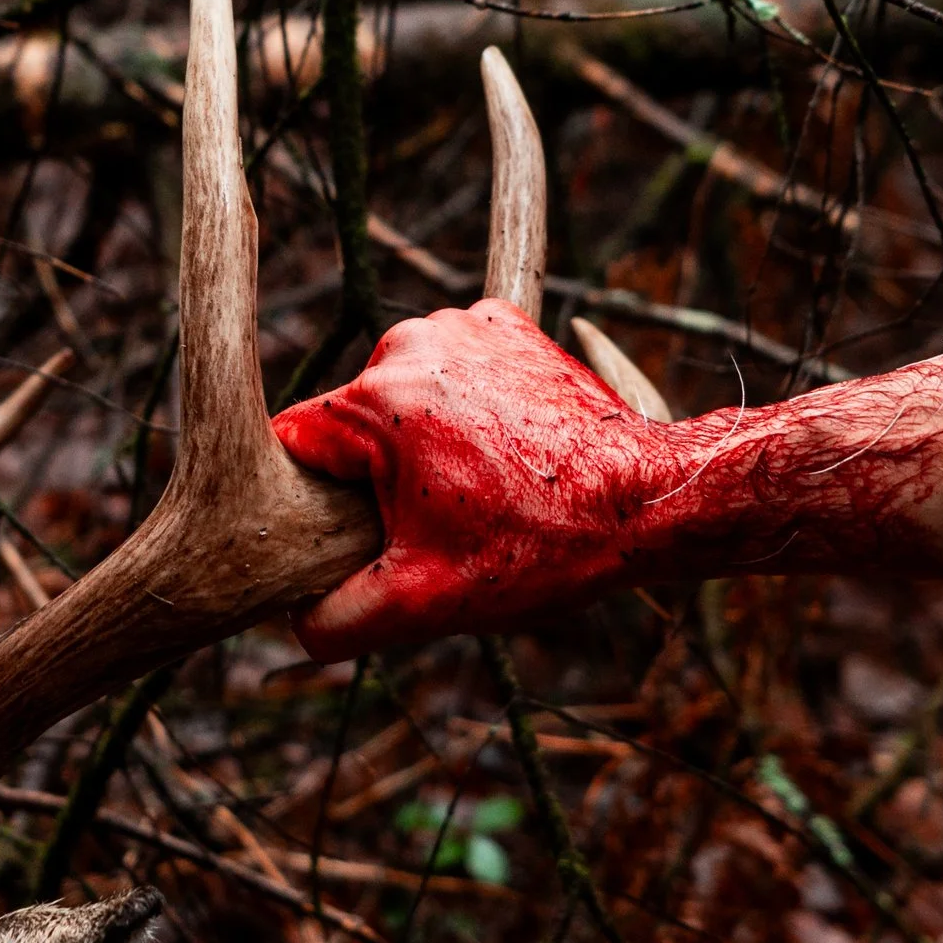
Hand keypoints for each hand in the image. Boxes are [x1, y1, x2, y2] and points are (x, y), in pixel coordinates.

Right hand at [271, 300, 678, 659]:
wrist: (649, 501)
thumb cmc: (538, 547)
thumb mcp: (422, 601)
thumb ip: (334, 619)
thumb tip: (294, 616)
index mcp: (376, 402)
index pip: (293, 447)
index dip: (313, 500)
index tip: (358, 532)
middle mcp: (410, 343)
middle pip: (349, 421)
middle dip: (376, 473)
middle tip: (435, 521)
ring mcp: (463, 324)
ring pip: (400, 394)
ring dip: (420, 438)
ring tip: (477, 486)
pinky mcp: (505, 323)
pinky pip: (452, 369)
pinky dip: (465, 405)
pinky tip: (502, 448)